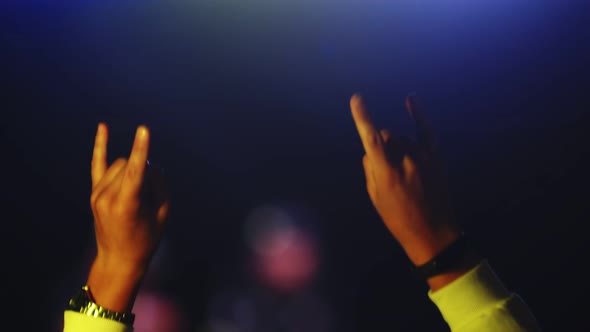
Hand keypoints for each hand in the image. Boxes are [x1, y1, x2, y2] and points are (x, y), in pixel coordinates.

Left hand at [87, 123, 169, 311]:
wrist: (119, 259)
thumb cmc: (146, 239)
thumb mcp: (162, 214)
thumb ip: (159, 185)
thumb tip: (150, 164)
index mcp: (126, 204)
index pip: (135, 170)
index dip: (141, 148)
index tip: (144, 129)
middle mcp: (107, 196)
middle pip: (130, 164)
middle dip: (144, 171)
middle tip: (150, 193)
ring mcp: (98, 193)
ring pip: (120, 164)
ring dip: (133, 169)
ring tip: (138, 193)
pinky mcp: (94, 192)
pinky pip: (98, 163)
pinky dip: (101, 145)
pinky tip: (103, 127)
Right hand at [350, 94, 459, 265]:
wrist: (433, 233)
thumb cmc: (398, 219)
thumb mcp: (376, 198)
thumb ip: (370, 170)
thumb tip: (370, 151)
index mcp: (387, 173)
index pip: (372, 139)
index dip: (362, 117)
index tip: (356, 99)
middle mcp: (406, 160)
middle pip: (388, 137)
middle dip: (383, 146)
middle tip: (386, 170)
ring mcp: (424, 157)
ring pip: (402, 138)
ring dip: (397, 146)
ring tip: (403, 171)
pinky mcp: (436, 157)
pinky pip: (426, 130)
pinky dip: (419, 114)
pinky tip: (411, 99)